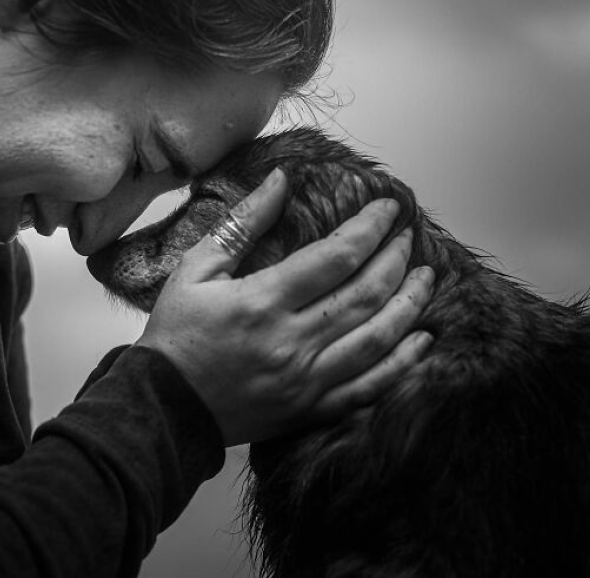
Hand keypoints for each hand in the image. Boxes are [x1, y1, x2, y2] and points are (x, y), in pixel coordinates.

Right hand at [136, 168, 434, 446]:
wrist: (164, 407)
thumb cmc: (176, 334)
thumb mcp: (196, 270)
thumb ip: (242, 224)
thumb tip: (279, 181)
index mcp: (262, 302)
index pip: (334, 257)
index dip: (368, 228)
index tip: (388, 209)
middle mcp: (292, 341)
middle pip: (364, 295)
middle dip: (395, 260)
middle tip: (407, 237)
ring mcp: (306, 379)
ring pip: (375, 339)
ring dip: (408, 305)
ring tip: (426, 278)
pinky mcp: (310, 408)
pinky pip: (368, 388)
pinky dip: (402, 364)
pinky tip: (422, 341)